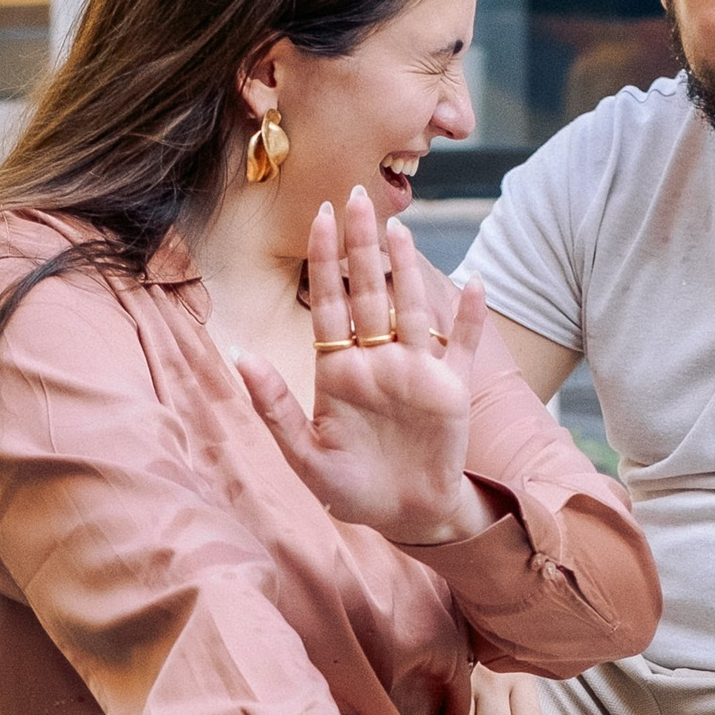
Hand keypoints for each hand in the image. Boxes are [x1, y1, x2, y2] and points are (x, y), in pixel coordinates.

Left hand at [236, 194, 491, 547]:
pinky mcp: (450, 389)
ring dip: (408, 269)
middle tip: (358, 196)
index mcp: (338, 370)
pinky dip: (469, 317)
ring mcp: (415, 371)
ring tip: (400, 229)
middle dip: (362, 246)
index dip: (324, 261)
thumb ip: (274, 406)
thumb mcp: (304, 455)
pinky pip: (460, 345)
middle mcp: (376, 360)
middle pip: (369, 292)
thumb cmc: (350, 489)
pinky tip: (475, 285)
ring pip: (411, 307)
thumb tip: (239, 355)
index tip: (319, 216)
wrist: (404, 517)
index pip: (329, 303)